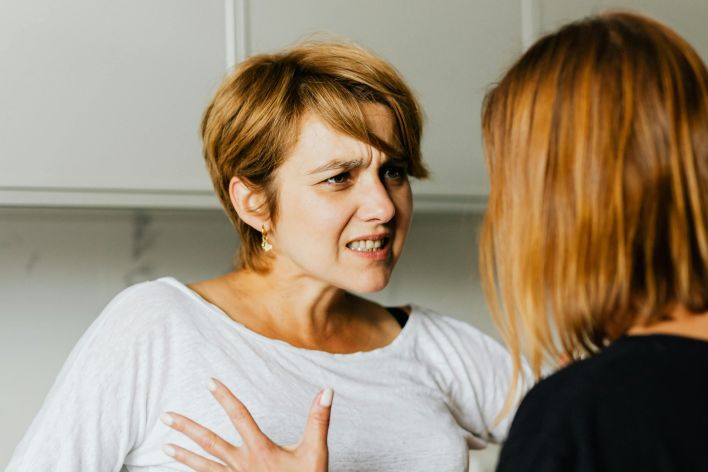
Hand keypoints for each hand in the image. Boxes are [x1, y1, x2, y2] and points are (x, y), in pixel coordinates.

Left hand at [161, 378, 332, 471]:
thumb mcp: (316, 452)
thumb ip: (318, 420)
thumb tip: (325, 391)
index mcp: (261, 450)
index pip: (240, 417)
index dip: (225, 397)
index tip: (209, 382)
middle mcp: (243, 464)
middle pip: (210, 442)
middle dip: (187, 428)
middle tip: (165, 416)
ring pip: (204, 466)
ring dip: (184, 455)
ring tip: (164, 447)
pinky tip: (188, 471)